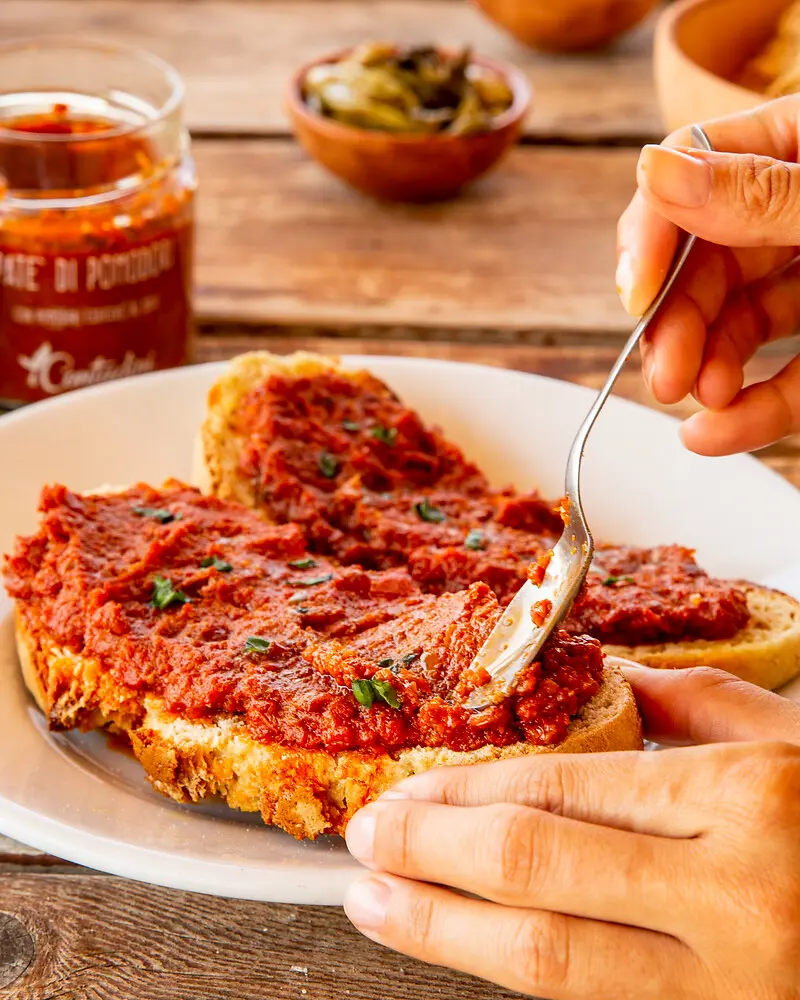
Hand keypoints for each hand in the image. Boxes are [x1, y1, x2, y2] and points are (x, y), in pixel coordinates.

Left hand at [343, 663, 799, 998]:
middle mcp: (739, 900)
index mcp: (751, 803)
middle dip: (429, 861)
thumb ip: (697, 709)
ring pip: (554, 970)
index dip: (460, 797)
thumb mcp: (795, 742)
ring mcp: (736, 991)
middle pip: (536, 877)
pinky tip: (478, 951)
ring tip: (379, 909)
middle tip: (361, 845)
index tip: (397, 794)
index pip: (558, 793)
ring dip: (448, 938)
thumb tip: (610, 680)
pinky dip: (528, 979)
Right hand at [616, 95, 799, 455]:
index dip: (652, 233)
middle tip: (664, 374)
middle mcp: (795, 212)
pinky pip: (782, 378)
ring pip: (735, 324)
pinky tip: (714, 436)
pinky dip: (751, 412)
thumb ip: (759, 193)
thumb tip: (652, 170)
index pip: (692, 169)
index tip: (634, 294)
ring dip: (708, 369)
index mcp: (796, 147)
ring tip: (704, 401)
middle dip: (677, 322)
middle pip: (703, 260)